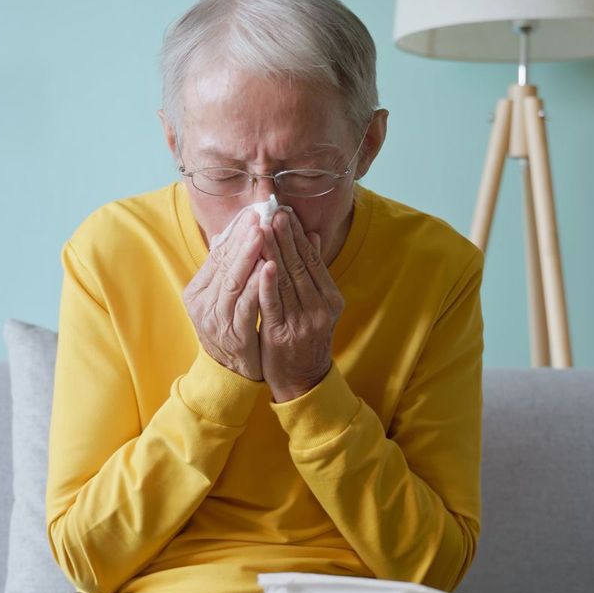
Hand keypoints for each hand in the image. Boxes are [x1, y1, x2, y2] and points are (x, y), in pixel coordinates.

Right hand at [183, 208, 266, 379]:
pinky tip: (269, 269)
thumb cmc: (234, 328)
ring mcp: (216, 321)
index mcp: (198, 290)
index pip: (216, 254)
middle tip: (258, 216)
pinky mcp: (234, 335)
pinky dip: (257, 286)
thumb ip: (229, 267)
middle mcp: (202, 304)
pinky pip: (245, 306)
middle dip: (242, 238)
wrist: (234, 372)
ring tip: (263, 234)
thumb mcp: (227, 296)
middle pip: (223, 264)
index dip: (234, 232)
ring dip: (248, 256)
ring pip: (232, 282)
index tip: (252, 212)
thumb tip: (231, 232)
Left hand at [258, 208, 344, 401]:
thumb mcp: (317, 305)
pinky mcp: (282, 334)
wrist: (302, 380)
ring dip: (275, 252)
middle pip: (301, 266)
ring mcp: (303, 322)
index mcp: (331, 299)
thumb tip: (311, 235)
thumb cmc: (305, 339)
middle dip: (285, 237)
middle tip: (273, 211)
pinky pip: (273, 304)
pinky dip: (267, 283)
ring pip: (286, 281)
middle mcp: (320, 308)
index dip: (298, 235)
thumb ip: (314, 273)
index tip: (285, 212)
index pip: (313, 260)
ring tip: (264, 228)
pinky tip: (263, 265)